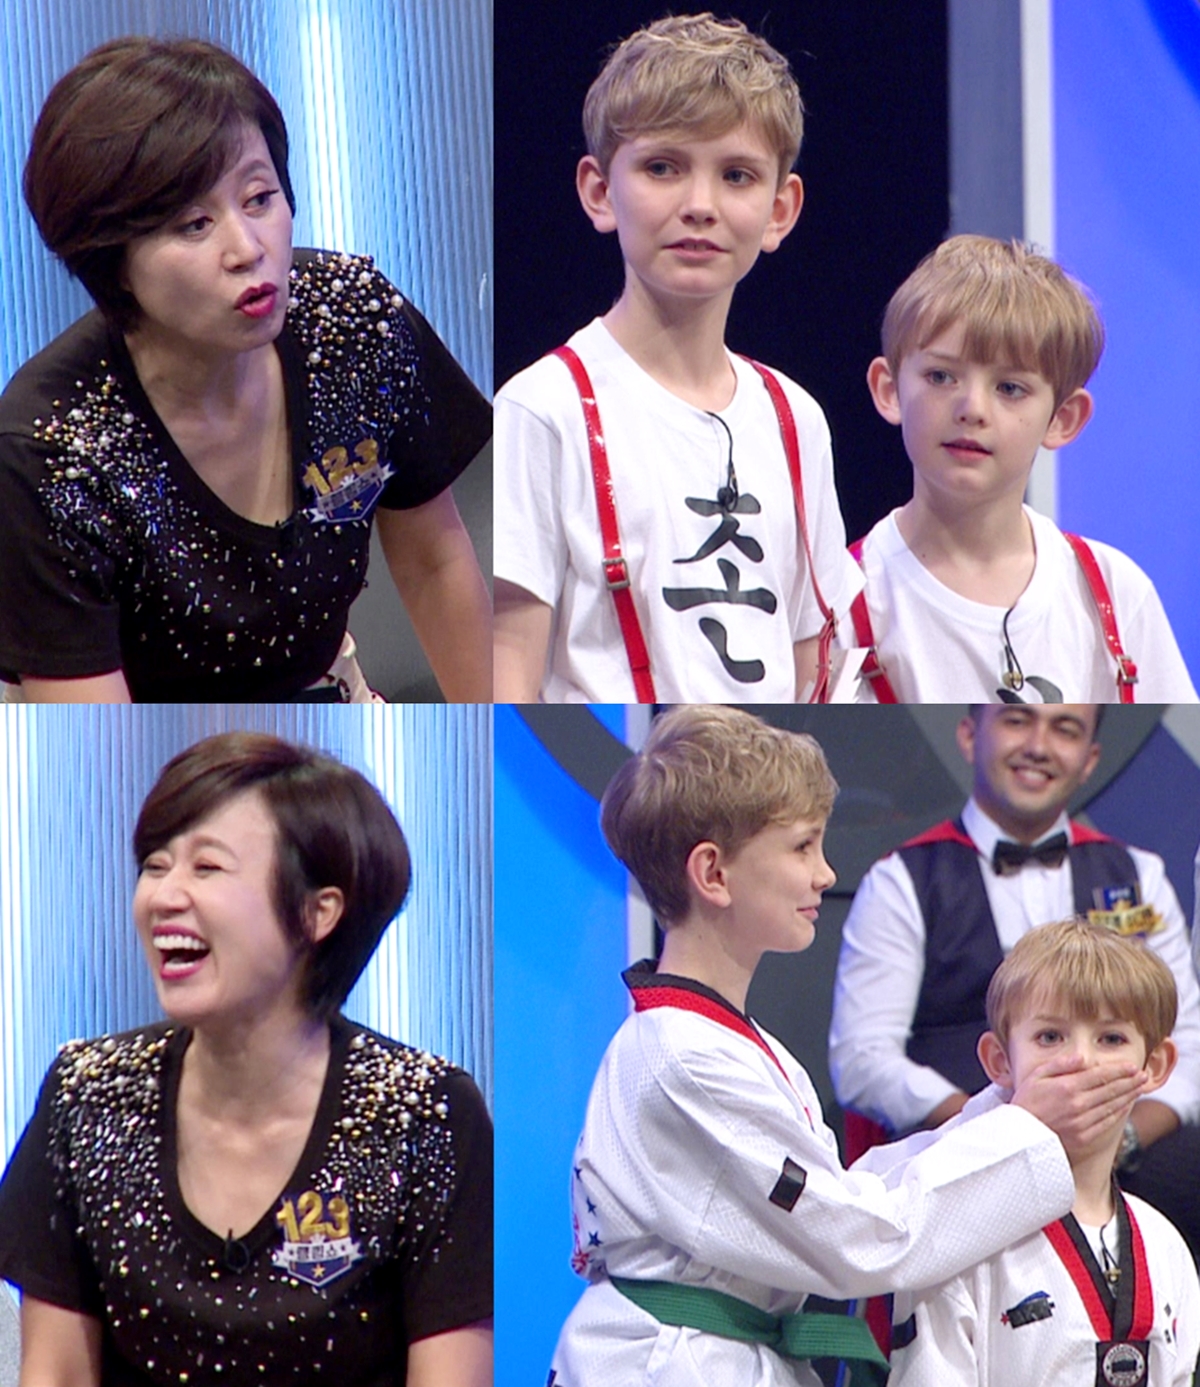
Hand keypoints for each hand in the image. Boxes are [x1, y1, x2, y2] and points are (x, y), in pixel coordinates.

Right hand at [1010, 1054, 1146, 1161]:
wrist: (1019, 1134)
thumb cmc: (1026, 1102)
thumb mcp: (1036, 1075)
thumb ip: (1060, 1064)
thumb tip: (1082, 1057)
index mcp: (1067, 1087)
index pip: (1100, 1075)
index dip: (1119, 1070)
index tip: (1132, 1066)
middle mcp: (1078, 1104)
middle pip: (1111, 1090)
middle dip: (1129, 1081)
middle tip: (1142, 1075)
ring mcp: (1082, 1122)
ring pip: (1112, 1106)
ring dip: (1128, 1095)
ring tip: (1139, 1088)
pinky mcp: (1084, 1136)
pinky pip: (1107, 1122)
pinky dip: (1119, 1112)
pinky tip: (1125, 1106)